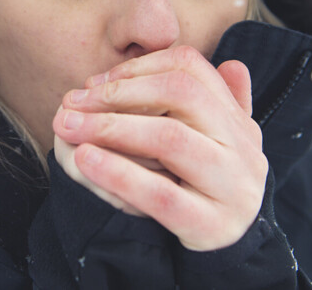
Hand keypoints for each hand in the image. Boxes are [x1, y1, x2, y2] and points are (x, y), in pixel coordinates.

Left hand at [52, 45, 267, 250]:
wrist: (230, 249)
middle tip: (73, 101)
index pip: (191, 68)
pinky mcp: (209, 224)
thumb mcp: (220, 142)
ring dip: (112, 127)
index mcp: (238, 120)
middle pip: (181, 95)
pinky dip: (119, 173)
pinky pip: (161, 194)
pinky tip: (84, 160)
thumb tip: (230, 62)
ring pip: (170, 139)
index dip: (140, 67)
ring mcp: (230, 187)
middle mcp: (242, 147)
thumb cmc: (212, 186)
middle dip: (119, 93)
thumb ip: (218, 103)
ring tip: (69, 126)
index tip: (97, 82)